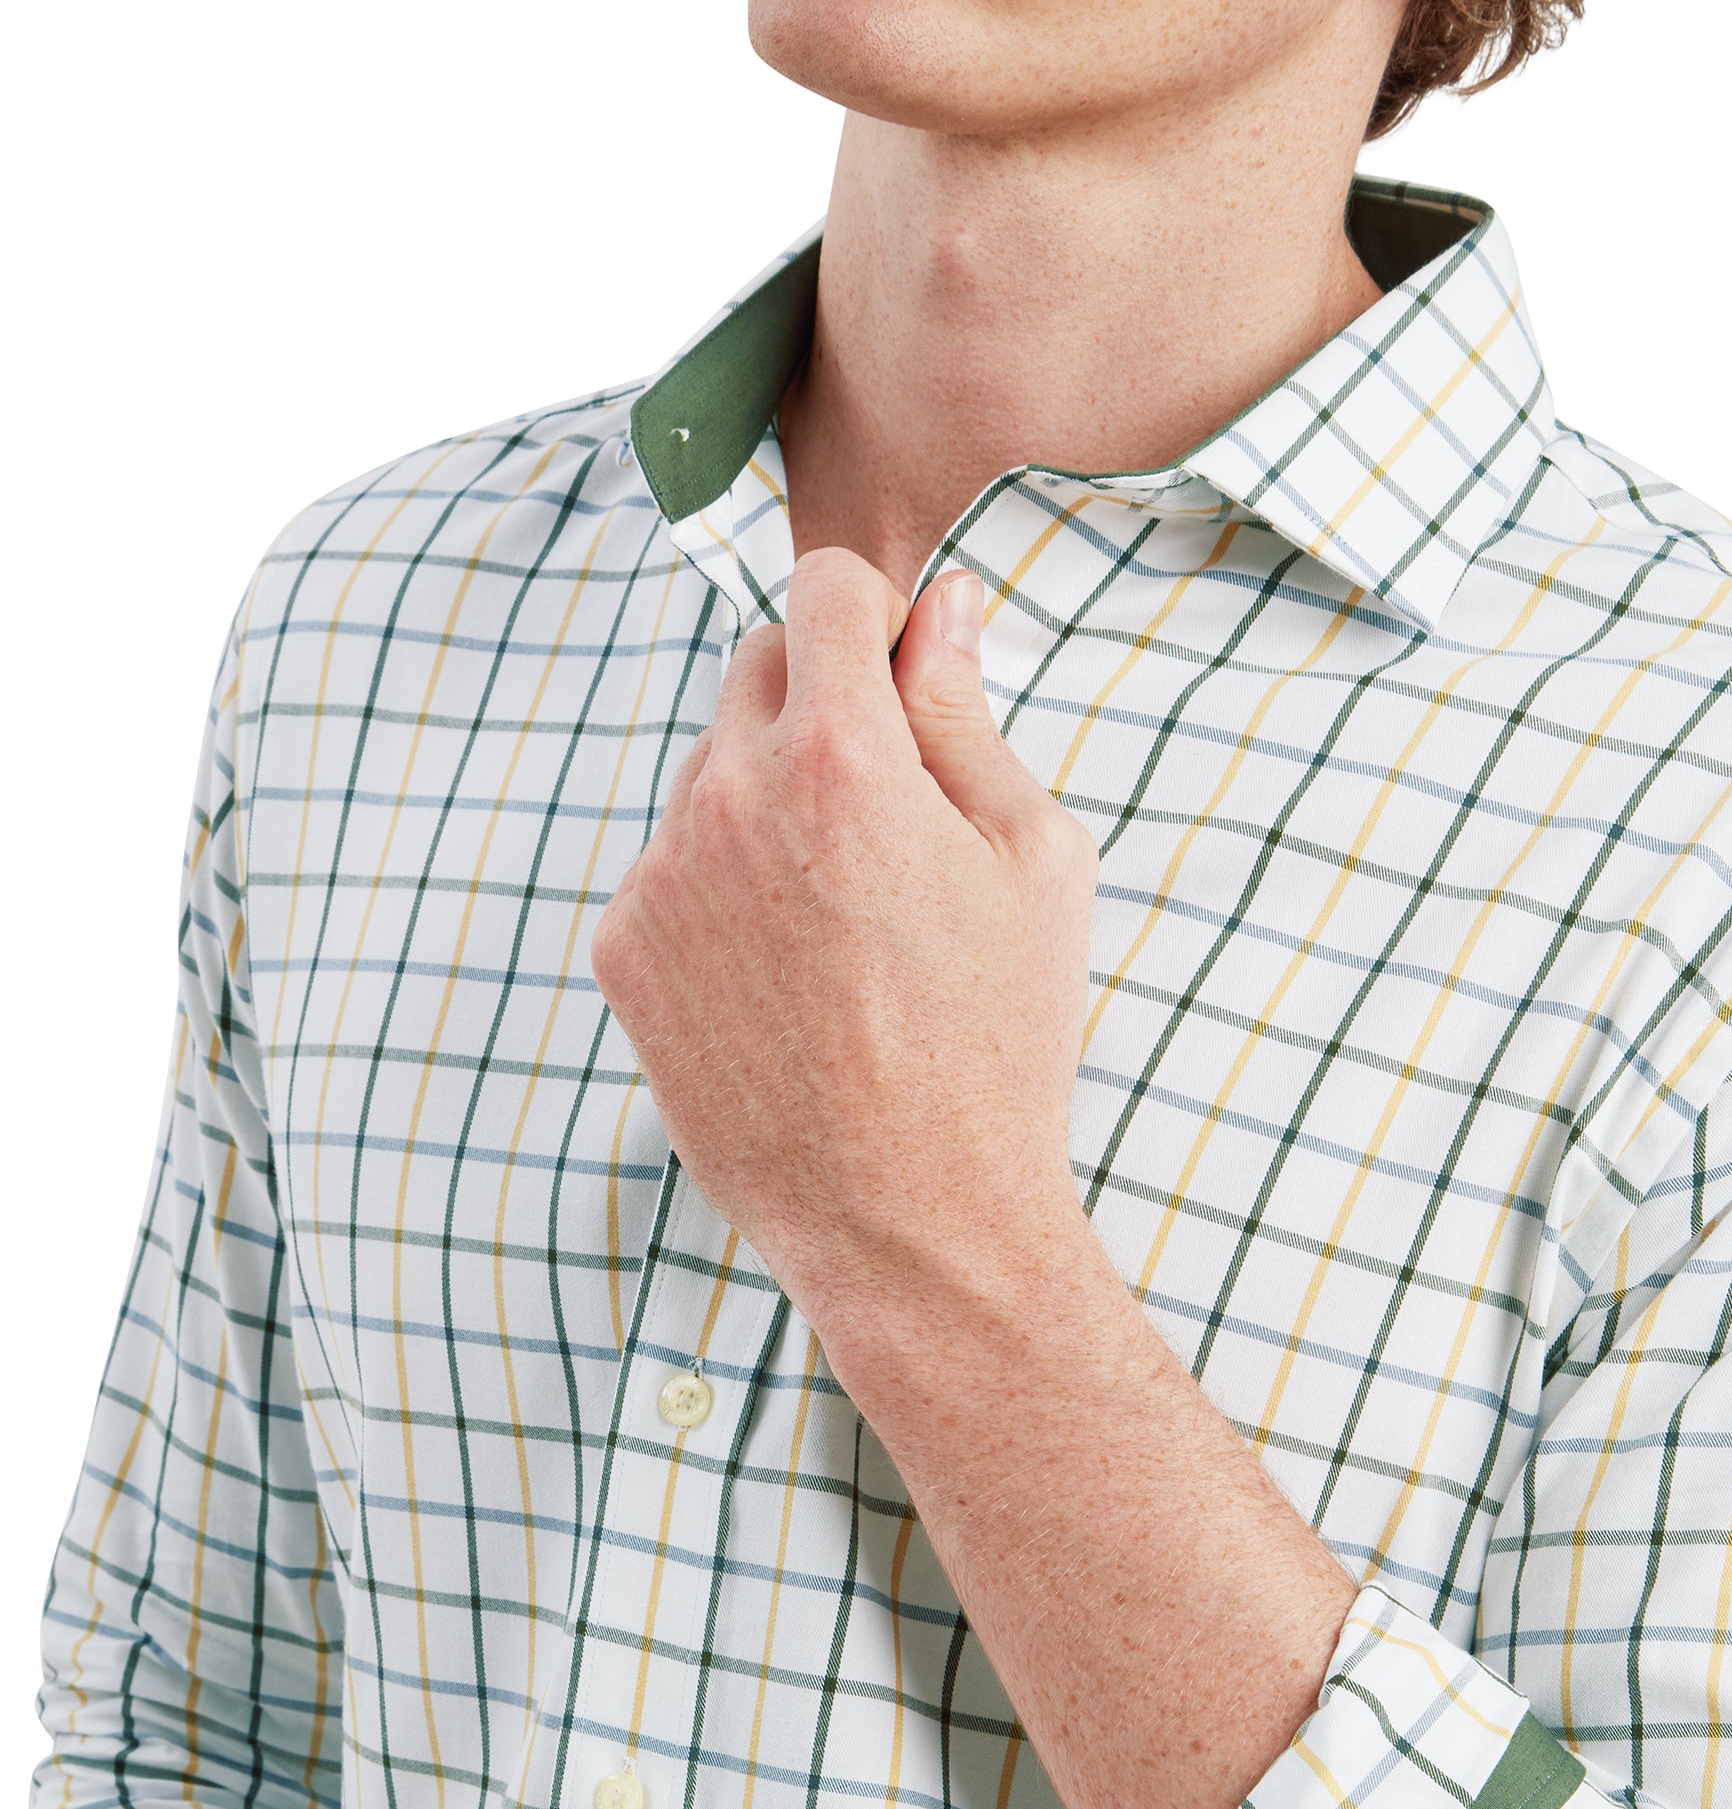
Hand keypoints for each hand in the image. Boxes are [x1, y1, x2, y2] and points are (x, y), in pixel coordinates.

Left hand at [590, 548, 1099, 1339]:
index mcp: (839, 758)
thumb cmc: (1000, 1041)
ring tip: (846, 921)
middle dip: (823, 702)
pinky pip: (669, 865)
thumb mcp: (1031, 859)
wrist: (911, 1222)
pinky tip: (789, 974)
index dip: (880, 615)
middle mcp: (726, 800)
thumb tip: (944, 605)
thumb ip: (968, 712)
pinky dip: (721, 887)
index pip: (824, 587)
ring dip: (768, 799)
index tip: (908, 672)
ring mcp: (659, 879)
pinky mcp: (622, 952)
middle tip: (892, 812)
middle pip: (757, 666)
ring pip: (709, 771)